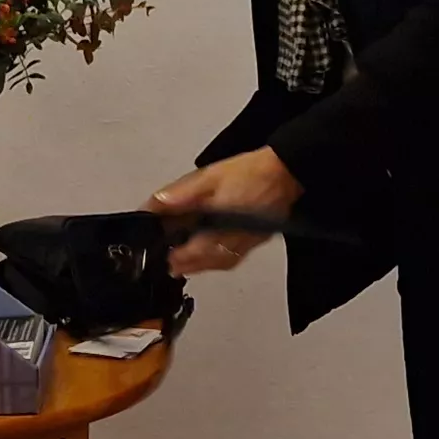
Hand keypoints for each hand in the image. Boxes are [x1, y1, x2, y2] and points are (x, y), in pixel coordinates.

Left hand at [145, 148, 301, 274]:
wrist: (286, 174)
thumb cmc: (251, 174)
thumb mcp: (209, 177)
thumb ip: (182, 194)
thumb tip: (156, 205)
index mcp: (217, 230)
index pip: (184, 254)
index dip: (165, 254)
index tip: (152, 250)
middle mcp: (230, 244)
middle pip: (197, 264)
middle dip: (177, 261)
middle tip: (161, 255)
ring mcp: (242, 247)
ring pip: (211, 264)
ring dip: (193, 262)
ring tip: (177, 255)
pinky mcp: (251, 244)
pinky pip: (226, 260)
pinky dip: (211, 259)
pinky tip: (203, 250)